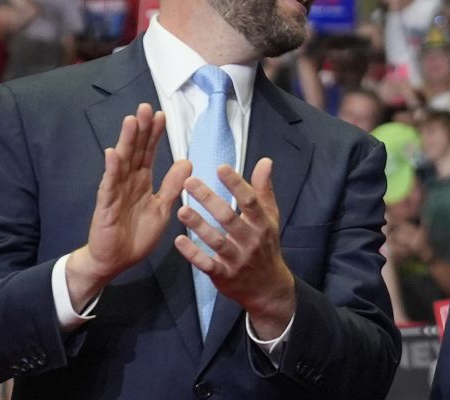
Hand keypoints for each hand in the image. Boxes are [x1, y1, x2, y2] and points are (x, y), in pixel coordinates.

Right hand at [66, 104, 190, 309]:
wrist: (115, 260)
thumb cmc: (137, 235)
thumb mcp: (162, 208)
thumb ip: (172, 186)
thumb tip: (187, 161)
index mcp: (142, 182)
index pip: (149, 153)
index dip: (154, 135)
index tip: (161, 115)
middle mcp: (128, 181)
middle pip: (135, 151)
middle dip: (140, 129)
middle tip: (146, 107)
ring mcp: (115, 191)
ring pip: (122, 162)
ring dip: (126, 141)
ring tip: (131, 121)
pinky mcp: (106, 205)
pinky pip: (109, 185)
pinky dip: (111, 169)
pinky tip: (113, 153)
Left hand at [175, 158, 295, 338]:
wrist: (268, 288)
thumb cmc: (266, 245)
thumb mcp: (270, 218)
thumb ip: (263, 190)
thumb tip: (265, 161)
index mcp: (262, 223)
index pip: (249, 201)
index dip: (236, 184)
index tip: (221, 167)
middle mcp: (250, 240)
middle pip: (229, 218)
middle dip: (209, 199)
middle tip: (189, 182)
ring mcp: (236, 259)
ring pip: (216, 241)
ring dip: (198, 225)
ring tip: (181, 210)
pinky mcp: (223, 275)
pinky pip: (207, 264)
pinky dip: (193, 254)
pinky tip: (179, 241)